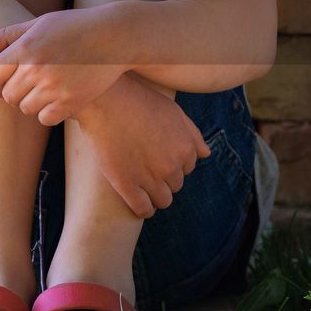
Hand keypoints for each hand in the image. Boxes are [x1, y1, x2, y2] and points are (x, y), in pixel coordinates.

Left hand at [0, 7, 126, 126]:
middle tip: (27, 87)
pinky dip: (48, 113)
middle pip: (8, 95)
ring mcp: (54, 86)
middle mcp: (36, 68)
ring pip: (26, 108)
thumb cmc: (74, 27)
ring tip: (44, 92)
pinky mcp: (71, 101)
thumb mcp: (39, 24)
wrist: (115, 37)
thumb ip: (7, 36)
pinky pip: (45, 118)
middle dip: (13, 94)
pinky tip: (56, 101)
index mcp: (25, 47)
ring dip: (31, 103)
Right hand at [69, 72, 211, 217]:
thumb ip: (192, 134)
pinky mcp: (127, 185)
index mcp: (185, 148)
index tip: (157, 157)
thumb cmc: (137, 101)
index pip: (187, 168)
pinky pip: (143, 209)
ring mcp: (150, 178)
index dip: (172, 163)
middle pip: (175, 185)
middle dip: (164, 178)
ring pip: (163, 200)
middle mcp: (172, 166)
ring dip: (155, 195)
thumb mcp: (173, 111)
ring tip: (141, 185)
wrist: (105, 101)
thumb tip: (205, 154)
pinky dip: (143, 209)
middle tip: (145, 166)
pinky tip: (137, 201)